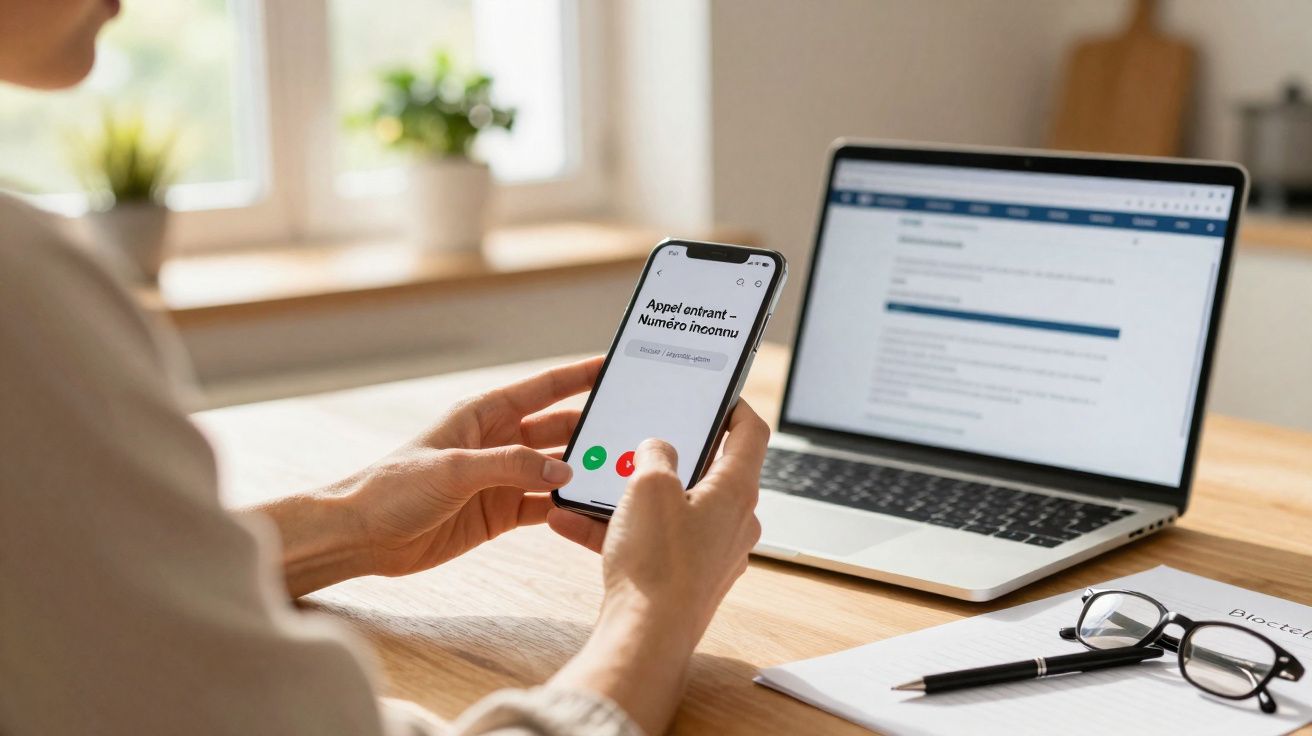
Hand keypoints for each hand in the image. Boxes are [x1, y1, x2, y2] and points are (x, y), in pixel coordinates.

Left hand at [344, 356, 602, 577]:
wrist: (362, 536)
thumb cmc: (393, 488)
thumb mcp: (454, 469)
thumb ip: (511, 466)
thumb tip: (564, 471)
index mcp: (484, 414)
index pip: (544, 388)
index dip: (580, 375)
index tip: (614, 366)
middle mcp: (499, 442)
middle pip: (559, 429)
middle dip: (593, 428)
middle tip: (632, 430)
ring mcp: (502, 478)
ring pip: (557, 468)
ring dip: (585, 470)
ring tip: (621, 472)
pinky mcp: (501, 512)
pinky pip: (545, 504)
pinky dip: (567, 506)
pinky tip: (591, 507)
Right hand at [548, 401, 769, 734]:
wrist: (646, 638)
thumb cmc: (657, 562)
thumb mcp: (648, 486)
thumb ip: (655, 454)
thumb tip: (658, 449)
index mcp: (737, 490)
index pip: (751, 432)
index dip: (734, 405)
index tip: (715, 393)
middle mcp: (734, 522)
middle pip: (710, 471)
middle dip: (670, 454)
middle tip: (643, 437)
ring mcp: (712, 553)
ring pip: (673, 508)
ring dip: (631, 494)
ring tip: (592, 483)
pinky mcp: (686, 579)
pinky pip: (653, 541)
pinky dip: (619, 529)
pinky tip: (571, 522)